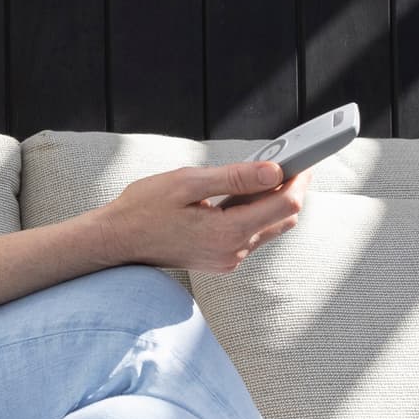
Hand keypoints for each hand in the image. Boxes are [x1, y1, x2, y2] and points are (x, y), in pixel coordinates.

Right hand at [100, 162, 308, 275]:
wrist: (116, 241)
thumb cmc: (143, 208)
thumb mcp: (188, 182)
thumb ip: (235, 177)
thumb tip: (274, 170)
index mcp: (227, 232)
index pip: (284, 205)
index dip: (298, 178)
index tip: (302, 159)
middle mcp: (233, 251)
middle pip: (283, 218)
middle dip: (289, 189)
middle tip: (285, 161)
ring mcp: (228, 259)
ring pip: (269, 227)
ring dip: (271, 201)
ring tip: (258, 174)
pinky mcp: (221, 260)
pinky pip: (251, 235)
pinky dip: (253, 213)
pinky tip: (239, 195)